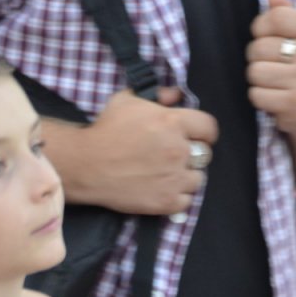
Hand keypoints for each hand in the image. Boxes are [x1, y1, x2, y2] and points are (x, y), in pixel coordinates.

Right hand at [76, 87, 219, 214]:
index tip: (196, 137)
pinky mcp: (166, 201)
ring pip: (198, 179)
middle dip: (192, 155)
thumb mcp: (127, 100)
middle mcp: (178, 150)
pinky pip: (187, 201)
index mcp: (173, 123)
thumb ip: (158, 95)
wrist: (86, 164)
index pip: (209, 128)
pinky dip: (177, 198)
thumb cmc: (105, 129)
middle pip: (205, 155)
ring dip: (186, 177)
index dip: (203, 132)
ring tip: (167, 176)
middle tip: (174, 157)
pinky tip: (163, 190)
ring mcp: (174, 178)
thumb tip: (176, 95)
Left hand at [247, 0, 295, 135]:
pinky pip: (256, 95)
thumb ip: (286, 14)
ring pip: (254, 72)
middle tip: (272, 66)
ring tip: (274, 82)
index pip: (273, 18)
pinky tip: (275, 97)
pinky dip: (260, 98)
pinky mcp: (293, 103)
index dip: (260, 28)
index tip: (268, 38)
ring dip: (258, 80)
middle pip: (257, 48)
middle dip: (257, 58)